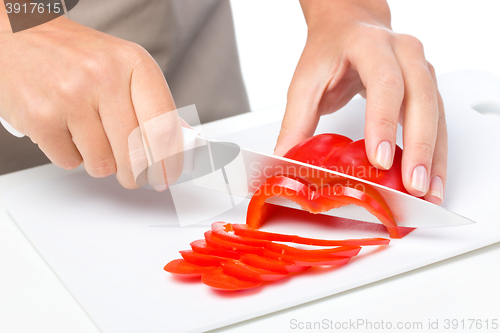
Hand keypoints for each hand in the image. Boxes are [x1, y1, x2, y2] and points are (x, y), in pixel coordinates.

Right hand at [0, 13, 183, 189]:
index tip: (169, 175)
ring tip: (90, 138)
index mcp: (134, 63)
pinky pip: (70, 162)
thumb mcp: (123, 66)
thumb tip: (176, 146)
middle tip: (134, 177)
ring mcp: (70, 96)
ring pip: (103, 163)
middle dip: (136, 175)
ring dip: (100, 162)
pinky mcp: (41, 117)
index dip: (170, 161)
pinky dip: (71, 156)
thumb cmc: (76, 56)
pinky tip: (67, 132)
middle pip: (136, 154)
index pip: (164, 127)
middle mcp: (104, 76)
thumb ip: (150, 105)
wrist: (19, 36)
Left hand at [274, 0, 446, 204]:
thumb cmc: (330, 50)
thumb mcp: (306, 81)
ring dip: (435, 157)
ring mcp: (421, 69)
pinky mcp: (427, 89)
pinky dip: (437, 154)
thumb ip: (296, 121)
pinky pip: (439, 122)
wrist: (349, 27)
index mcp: (371, 46)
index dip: (383, 121)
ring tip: (428, 193)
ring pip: (436, 114)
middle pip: (420, 99)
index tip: (379, 159)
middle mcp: (404, 53)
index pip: (384, 82)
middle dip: (419, 147)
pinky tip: (433, 180)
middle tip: (411, 185)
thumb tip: (285, 160)